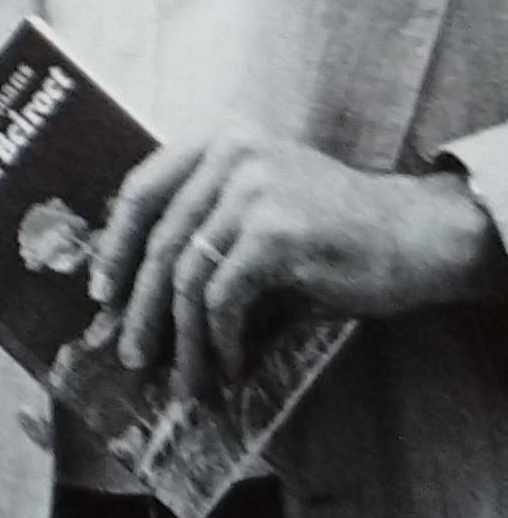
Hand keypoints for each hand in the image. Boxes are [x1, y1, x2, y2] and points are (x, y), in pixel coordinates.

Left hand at [93, 126, 502, 396]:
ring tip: (184, 379)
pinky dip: (221, 339)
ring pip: (188, 275)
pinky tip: (231, 365)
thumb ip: (203, 221)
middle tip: (131, 352)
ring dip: (180, 337)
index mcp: (219, 139)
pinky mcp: (277, 233)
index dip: (116, 246)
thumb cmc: (333, 229)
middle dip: (141, 306)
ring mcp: (254, 189)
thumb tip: (131, 287)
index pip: (143, 191)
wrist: (417, 236)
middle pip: (162, 241)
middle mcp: (232, 153)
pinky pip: (224, 297)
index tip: (101, 293)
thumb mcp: (257, 203)